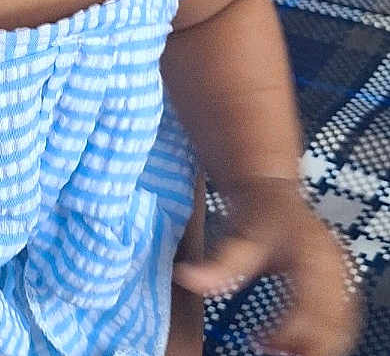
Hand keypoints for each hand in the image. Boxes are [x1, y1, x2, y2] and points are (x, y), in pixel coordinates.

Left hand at [174, 177, 360, 355]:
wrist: (270, 190)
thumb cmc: (256, 211)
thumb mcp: (237, 237)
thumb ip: (218, 264)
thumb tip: (187, 279)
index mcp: (312, 252)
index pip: (311, 305)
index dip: (291, 332)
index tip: (262, 343)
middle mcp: (333, 263)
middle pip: (335, 322)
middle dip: (309, 346)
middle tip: (273, 352)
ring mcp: (340, 271)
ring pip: (342, 325)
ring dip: (315, 344)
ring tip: (278, 348)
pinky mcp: (339, 279)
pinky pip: (341, 318)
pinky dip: (321, 335)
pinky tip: (292, 340)